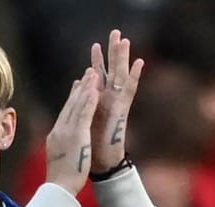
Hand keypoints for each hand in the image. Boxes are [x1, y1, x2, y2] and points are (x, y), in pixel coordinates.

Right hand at [45, 68, 100, 195]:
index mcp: (56, 135)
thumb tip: (61, 145)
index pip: (65, 112)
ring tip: (93, 72)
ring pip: (77, 105)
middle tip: (88, 72)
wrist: (58, 187)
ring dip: (86, 87)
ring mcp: (67, 131)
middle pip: (70, 104)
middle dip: (80, 87)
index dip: (72, 97)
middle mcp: (60, 129)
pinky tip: (95, 89)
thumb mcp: (59, 158)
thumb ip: (61, 148)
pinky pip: (84, 114)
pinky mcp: (76, 135)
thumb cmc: (60, 179)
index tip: (78, 85)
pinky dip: (89, 100)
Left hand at [88, 29, 144, 174]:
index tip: (96, 46)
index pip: (97, 78)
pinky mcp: (122, 111)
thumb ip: (81, 107)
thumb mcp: (80, 124)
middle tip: (115, 32)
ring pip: (120, 76)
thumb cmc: (90, 148)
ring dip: (123, 58)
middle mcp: (108, 102)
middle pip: (110, 72)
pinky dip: (135, 76)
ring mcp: (116, 105)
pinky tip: (139, 61)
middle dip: (111, 53)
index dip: (97, 62)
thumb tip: (75, 89)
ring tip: (125, 39)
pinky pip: (129, 90)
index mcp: (96, 104)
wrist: (101, 166)